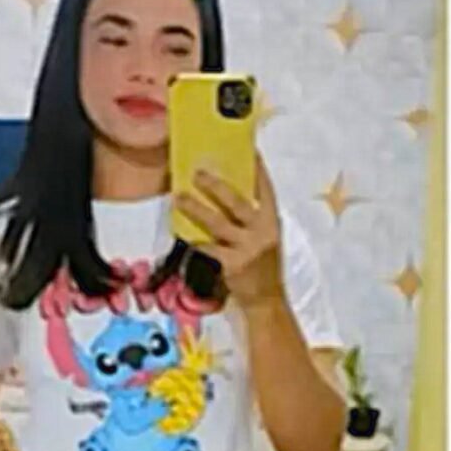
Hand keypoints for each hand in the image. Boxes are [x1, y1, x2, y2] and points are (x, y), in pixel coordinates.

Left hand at [174, 155, 283, 309]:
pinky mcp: (232, 265)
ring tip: (178, 197)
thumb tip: (225, 193)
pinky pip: (207, 248)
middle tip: (197, 172)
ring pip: (217, 223)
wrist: (267, 301)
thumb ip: (250, 219)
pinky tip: (181, 231)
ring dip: (196, 209)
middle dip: (216, 186)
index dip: (257, 169)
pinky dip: (193, 240)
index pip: (266, 190)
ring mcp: (247, 249)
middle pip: (237, 203)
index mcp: (271, 222)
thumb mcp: (264, 238)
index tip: (248, 149)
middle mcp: (262, 232)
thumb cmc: (262, 266)